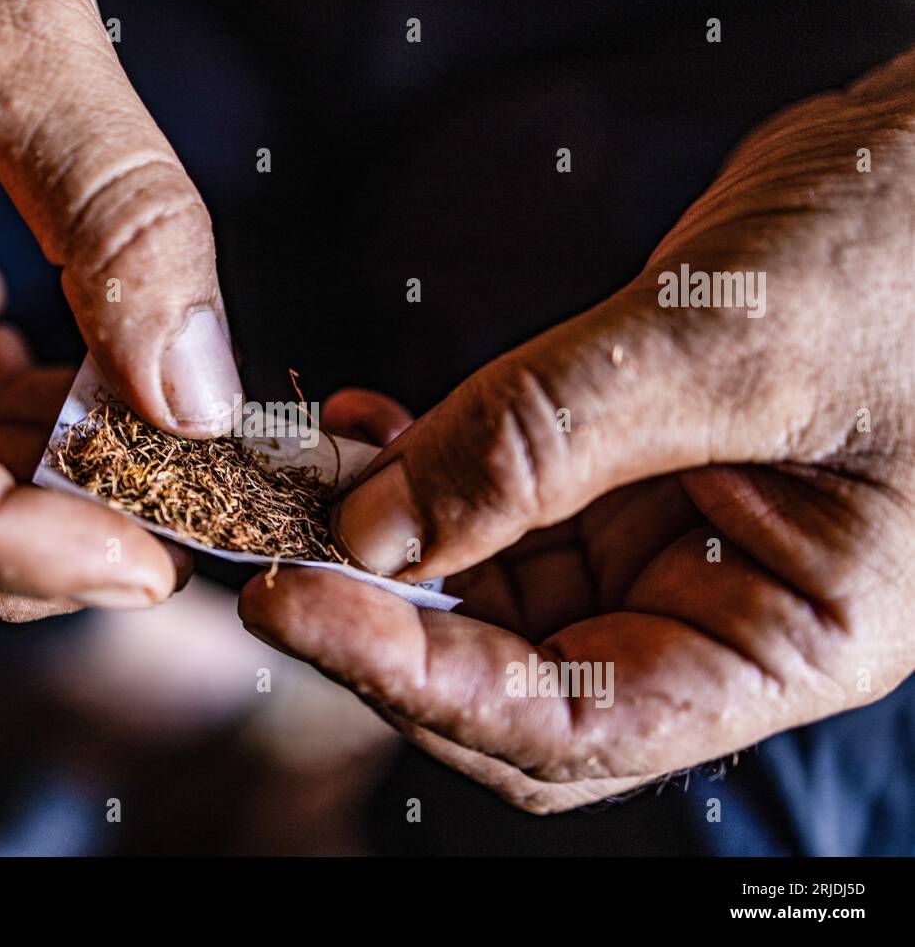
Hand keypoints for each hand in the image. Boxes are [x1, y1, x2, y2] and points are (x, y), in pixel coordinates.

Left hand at [241, 50, 914, 810]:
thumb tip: (376, 531)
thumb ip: (548, 441)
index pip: (570, 721)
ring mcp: (662, 540)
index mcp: (786, 638)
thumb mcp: (734, 343)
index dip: (422, 680)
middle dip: (388, 618)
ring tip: (308, 473)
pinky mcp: (619, 470)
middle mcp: (715, 608)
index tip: (301, 606)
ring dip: (387, 537)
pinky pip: (494, 500)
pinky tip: (367, 429)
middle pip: (511, 671)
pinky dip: (423, 469)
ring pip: (488, 585)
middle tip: (280, 545)